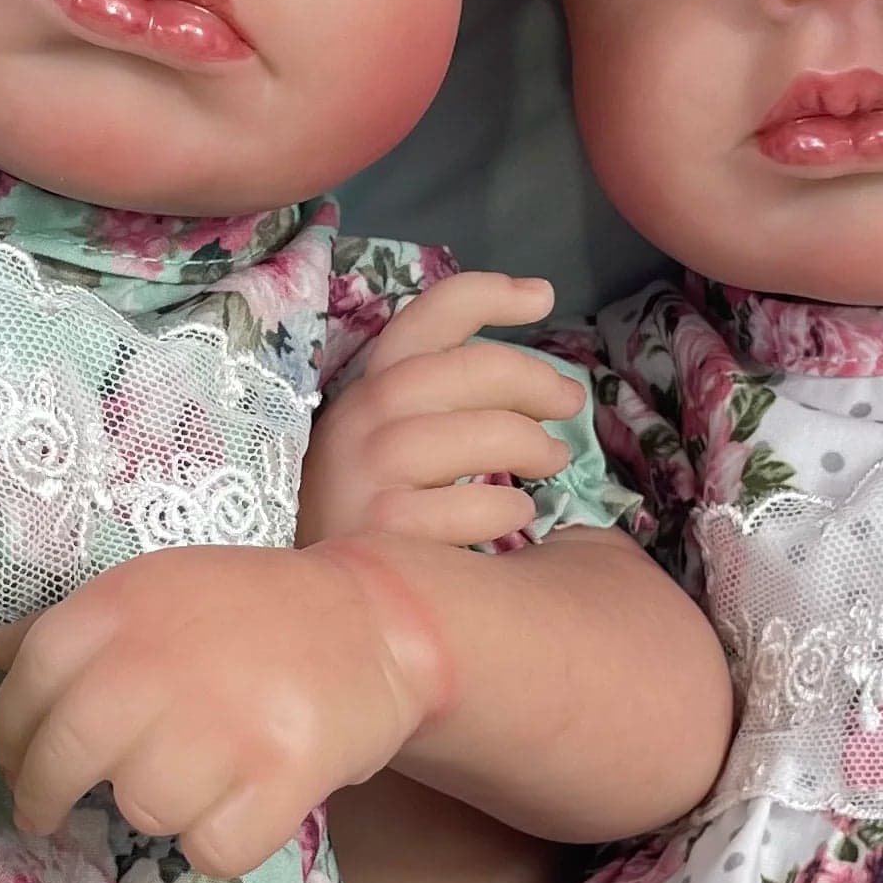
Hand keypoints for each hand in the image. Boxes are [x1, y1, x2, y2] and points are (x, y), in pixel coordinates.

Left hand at [0, 543, 448, 877]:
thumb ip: (72, 627)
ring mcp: (217, 726)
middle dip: (48, 798)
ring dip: (162, 807)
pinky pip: (211, 851)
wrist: (376, 621)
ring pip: (141, 812)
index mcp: (118, 608)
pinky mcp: (278, 778)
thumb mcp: (156, 590)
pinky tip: (246, 799)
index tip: (21, 762)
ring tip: (199, 771)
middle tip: (55, 813)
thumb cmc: (252, 612)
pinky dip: (223, 840)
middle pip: (62, 763)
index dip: (12, 738)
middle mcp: (154, 665)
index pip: (24, 689)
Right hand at [298, 271, 586, 549]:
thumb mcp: (390, 429)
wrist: (312, 588)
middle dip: (532, 379)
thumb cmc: (373, 497)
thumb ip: (446, 390)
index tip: (543, 296)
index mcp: (371, 385)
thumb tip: (540, 356)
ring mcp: (368, 475)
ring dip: (529, 444)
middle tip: (570, 403)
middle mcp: (363, 419)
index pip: (428, 317)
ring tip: (552, 462)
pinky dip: (503, 507)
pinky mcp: (382, 533)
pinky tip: (515, 512)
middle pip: (462, 370)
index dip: (489, 294)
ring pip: (471, 436)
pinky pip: (465, 510)